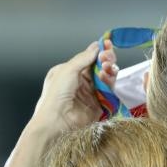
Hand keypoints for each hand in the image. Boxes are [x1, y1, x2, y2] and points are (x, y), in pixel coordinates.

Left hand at [2, 40, 117, 166]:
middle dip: (106, 60)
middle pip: (99, 67)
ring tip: (108, 67)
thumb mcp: (68, 70)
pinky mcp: (99, 105)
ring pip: (105, 78)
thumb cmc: (56, 95)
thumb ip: (84, 58)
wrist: (57, 122)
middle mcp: (80, 82)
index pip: (88, 58)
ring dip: (108, 70)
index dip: (99, 51)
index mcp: (69, 72)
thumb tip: (96, 47)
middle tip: (108, 57)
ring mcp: (90, 94)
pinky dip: (110, 83)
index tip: (108, 45)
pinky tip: (107, 77)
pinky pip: (108, 91)